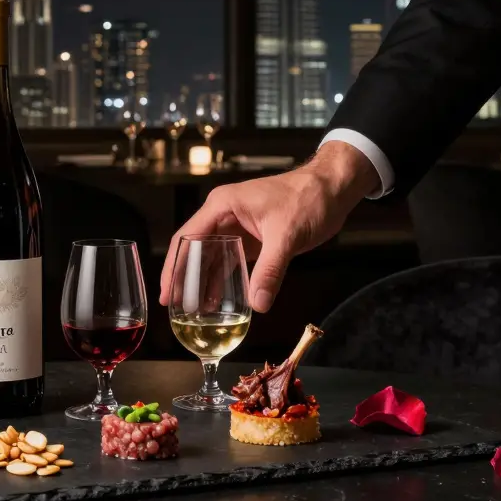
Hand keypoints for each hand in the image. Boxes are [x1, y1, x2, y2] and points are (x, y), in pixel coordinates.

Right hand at [160, 142, 378, 312]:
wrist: (333, 189)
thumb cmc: (309, 197)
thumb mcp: (287, 235)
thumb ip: (270, 270)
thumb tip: (257, 303)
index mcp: (223, 206)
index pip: (187, 238)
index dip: (174, 268)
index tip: (166, 294)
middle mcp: (224, 216)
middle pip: (194, 251)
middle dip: (184, 280)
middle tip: (176, 309)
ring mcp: (237, 228)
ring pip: (211, 259)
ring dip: (202, 283)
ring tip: (194, 312)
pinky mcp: (251, 239)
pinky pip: (230, 262)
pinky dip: (223, 280)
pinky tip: (218, 301)